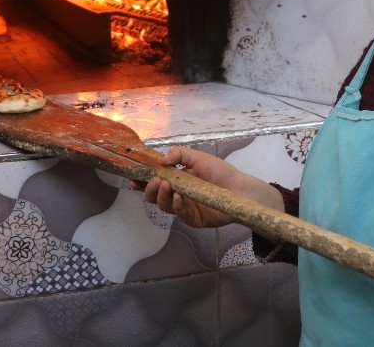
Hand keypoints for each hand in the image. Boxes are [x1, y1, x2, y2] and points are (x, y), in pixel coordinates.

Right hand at [130, 146, 282, 229]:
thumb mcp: (198, 157)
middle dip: (150, 189)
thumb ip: (179, 154)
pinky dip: (175, 206)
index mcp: (175, 179)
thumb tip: (161, 160)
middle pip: (154, 196)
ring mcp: (183, 208)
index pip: (153, 181)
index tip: (134, 178)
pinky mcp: (193, 219)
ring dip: (161, 196)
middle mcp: (176, 194)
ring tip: (166, 186)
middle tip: (156, 181)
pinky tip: (177, 198)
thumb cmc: (220, 172)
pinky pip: (179, 214)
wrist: (240, 189)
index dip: (141, 181)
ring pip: (163, 206)